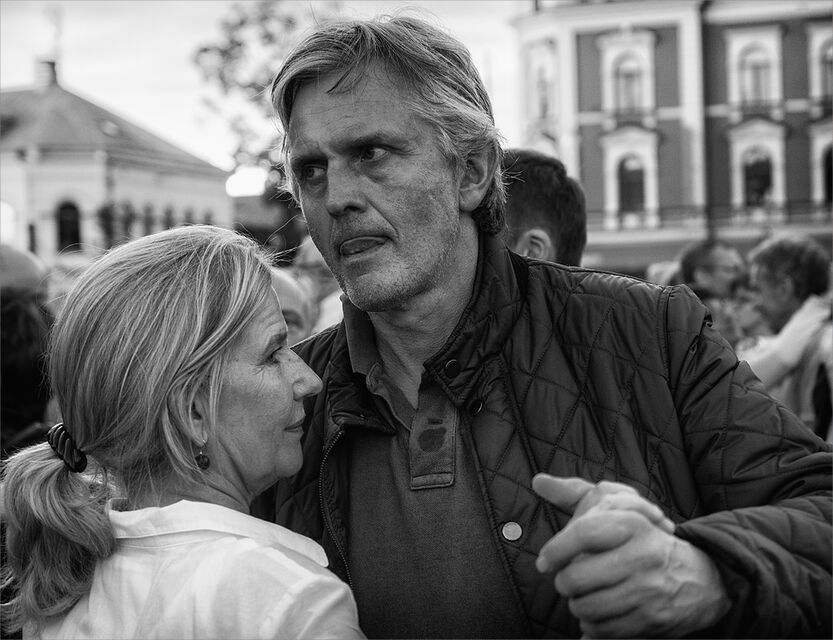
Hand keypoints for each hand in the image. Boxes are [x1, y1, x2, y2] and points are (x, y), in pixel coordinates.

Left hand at [533, 474, 729, 637]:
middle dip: (564, 582)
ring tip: (584, 595)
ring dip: (577, 604)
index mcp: (633, 524)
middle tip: (568, 580)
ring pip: (586, 606)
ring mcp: (649, 590)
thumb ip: (575, 494)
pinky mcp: (652, 620)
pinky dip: (592, 624)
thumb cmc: (645, 539)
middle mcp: (643, 556)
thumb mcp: (617, 507)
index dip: (556, 549)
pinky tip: (599, 611)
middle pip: (577, 578)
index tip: (545, 562)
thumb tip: (539, 482)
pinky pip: (602, 629)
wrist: (704, 578)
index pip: (584, 533)